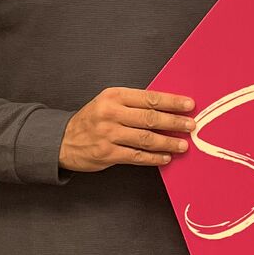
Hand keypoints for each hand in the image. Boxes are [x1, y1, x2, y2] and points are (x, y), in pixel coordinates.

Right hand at [59, 88, 194, 172]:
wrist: (62, 140)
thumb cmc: (93, 119)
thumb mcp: (109, 102)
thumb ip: (134, 103)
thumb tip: (168, 108)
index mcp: (114, 96)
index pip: (149, 98)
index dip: (172, 102)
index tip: (189, 105)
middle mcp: (110, 113)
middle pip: (150, 118)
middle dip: (174, 122)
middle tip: (190, 126)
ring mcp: (108, 134)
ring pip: (145, 138)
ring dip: (167, 142)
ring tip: (183, 145)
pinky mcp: (107, 153)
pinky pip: (136, 156)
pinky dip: (153, 158)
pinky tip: (165, 158)